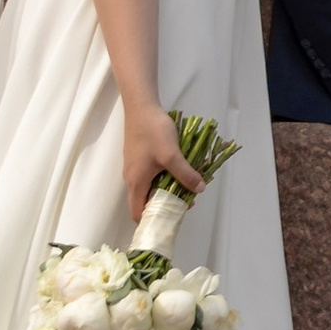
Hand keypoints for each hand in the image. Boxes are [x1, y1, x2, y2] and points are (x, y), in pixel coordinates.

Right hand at [122, 99, 193, 220]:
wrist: (141, 107)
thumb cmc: (153, 132)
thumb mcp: (172, 155)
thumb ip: (185, 174)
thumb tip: (199, 189)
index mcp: (136, 182)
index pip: (137, 213)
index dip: (151, 221)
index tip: (168, 222)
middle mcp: (131, 178)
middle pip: (143, 202)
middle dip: (161, 207)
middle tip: (182, 205)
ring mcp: (133, 168)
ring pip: (147, 189)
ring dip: (162, 192)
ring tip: (183, 190)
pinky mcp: (138, 158)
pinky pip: (148, 177)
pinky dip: (160, 181)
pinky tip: (175, 173)